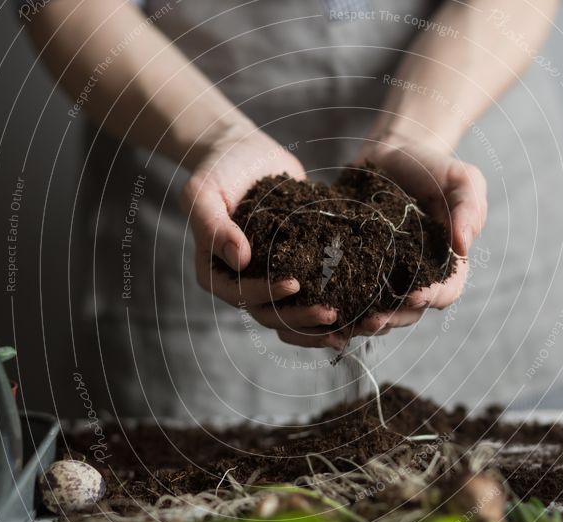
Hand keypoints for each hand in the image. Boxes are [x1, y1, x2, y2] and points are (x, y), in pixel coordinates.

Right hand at [181, 126, 345, 348]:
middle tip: (332, 313)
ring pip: (293, 314)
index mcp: (216, 272)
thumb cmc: (218, 170)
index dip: (267, 295)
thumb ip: (214, 227)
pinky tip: (359, 308)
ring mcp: (270, 277)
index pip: (242, 295)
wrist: (244, 154)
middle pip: (271, 315)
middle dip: (301, 319)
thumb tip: (240, 260)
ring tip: (349, 326)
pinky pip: (312, 293)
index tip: (294, 284)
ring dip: (320, 324)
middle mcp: (243, 282)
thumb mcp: (203, 193)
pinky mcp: (295, 265)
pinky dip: (332, 302)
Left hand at [349, 138, 487, 336]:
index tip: (414, 296)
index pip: (446, 292)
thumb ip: (469, 208)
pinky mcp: (358, 267)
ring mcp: (386, 275)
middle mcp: (416, 276)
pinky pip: (351, 293)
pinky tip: (327, 305)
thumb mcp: (462, 180)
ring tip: (350, 320)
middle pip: (409, 312)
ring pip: (380, 310)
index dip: (431, 298)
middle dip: (392, 318)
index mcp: (446, 262)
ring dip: (366, 320)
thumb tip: (463, 246)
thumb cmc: (433, 168)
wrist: (392, 154)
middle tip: (373, 319)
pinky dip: (342, 303)